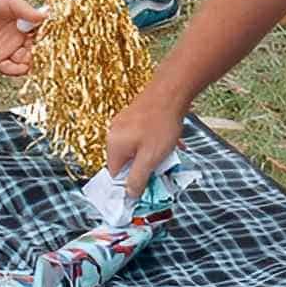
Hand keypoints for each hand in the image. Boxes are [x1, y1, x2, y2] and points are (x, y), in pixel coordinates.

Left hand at [0, 0, 45, 75]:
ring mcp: (8, 48)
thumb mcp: (8, 0)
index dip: (47, 33)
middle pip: (36, 46)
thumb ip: (26, 9)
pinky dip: (19, 70)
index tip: (54, 36)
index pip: (40, 29)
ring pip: (26, 59)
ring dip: (32, 61)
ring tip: (35, 59)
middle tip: (48, 51)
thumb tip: (46, 16)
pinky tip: (24, 66)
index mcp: (22, 19)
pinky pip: (12, 69)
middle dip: (42, 49)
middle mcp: (17, 35)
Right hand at [106, 85, 185, 200]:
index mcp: (114, 145)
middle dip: (143, 167)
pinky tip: (168, 140)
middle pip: (126, 161)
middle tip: (161, 167)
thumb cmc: (160, 125)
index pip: (116, 175)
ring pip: (136, 148)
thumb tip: (129, 195)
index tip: (147, 186)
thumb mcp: (150, 159)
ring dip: (151, 154)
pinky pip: (141, 136)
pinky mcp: (135, 114)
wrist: (171, 92)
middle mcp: (115, 132)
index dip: (131, 183)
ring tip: (168, 152)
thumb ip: (137, 179)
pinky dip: (153, 142)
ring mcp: (124, 122)